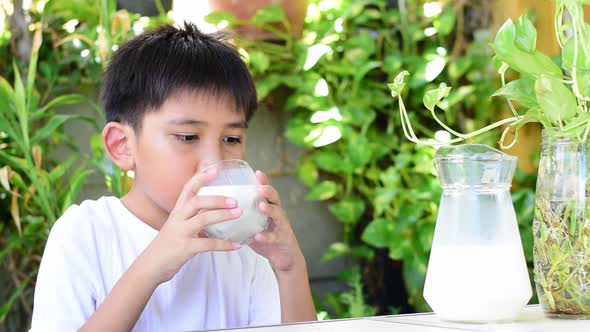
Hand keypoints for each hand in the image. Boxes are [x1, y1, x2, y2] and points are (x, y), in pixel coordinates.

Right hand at [142, 169, 241, 283]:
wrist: (150, 267)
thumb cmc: (166, 246)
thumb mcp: (176, 227)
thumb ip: (192, 219)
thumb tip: (214, 214)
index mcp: (177, 212)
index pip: (187, 189)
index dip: (200, 178)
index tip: (215, 169)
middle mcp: (178, 219)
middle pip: (197, 201)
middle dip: (217, 198)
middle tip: (235, 200)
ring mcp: (180, 233)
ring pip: (203, 219)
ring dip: (223, 215)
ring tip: (238, 214)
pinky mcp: (185, 248)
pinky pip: (208, 244)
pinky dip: (224, 244)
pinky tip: (236, 245)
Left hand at [248, 170, 304, 273]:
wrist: (283, 258)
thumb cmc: (266, 238)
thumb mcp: (253, 225)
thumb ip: (240, 218)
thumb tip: (216, 213)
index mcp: (269, 208)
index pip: (266, 192)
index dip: (264, 181)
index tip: (257, 172)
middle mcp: (278, 214)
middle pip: (275, 198)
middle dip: (268, 191)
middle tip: (260, 187)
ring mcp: (282, 226)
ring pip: (279, 214)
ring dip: (270, 209)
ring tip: (261, 206)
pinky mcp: (283, 240)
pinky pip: (274, 237)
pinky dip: (266, 236)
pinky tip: (259, 236)